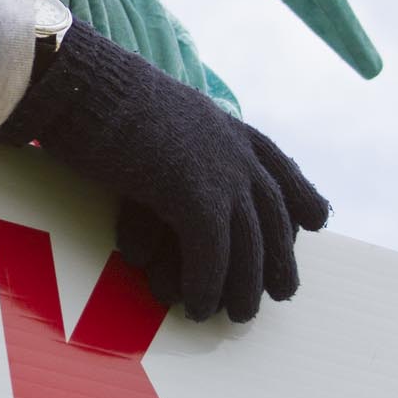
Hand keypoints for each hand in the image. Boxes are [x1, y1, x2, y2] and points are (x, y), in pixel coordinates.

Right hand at [0, 22, 328, 321]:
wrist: (81, 81)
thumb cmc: (98, 94)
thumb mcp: (152, 110)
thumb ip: (175, 134)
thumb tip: (167, 156)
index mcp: (222, 123)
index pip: (276, 161)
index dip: (298, 192)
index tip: (316, 220)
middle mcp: (231, 146)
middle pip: (271, 212)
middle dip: (279, 255)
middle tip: (283, 291)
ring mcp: (218, 169)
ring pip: (248, 241)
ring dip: (244, 284)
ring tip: (239, 316)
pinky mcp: (193, 192)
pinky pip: (211, 252)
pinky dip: (206, 284)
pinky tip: (196, 307)